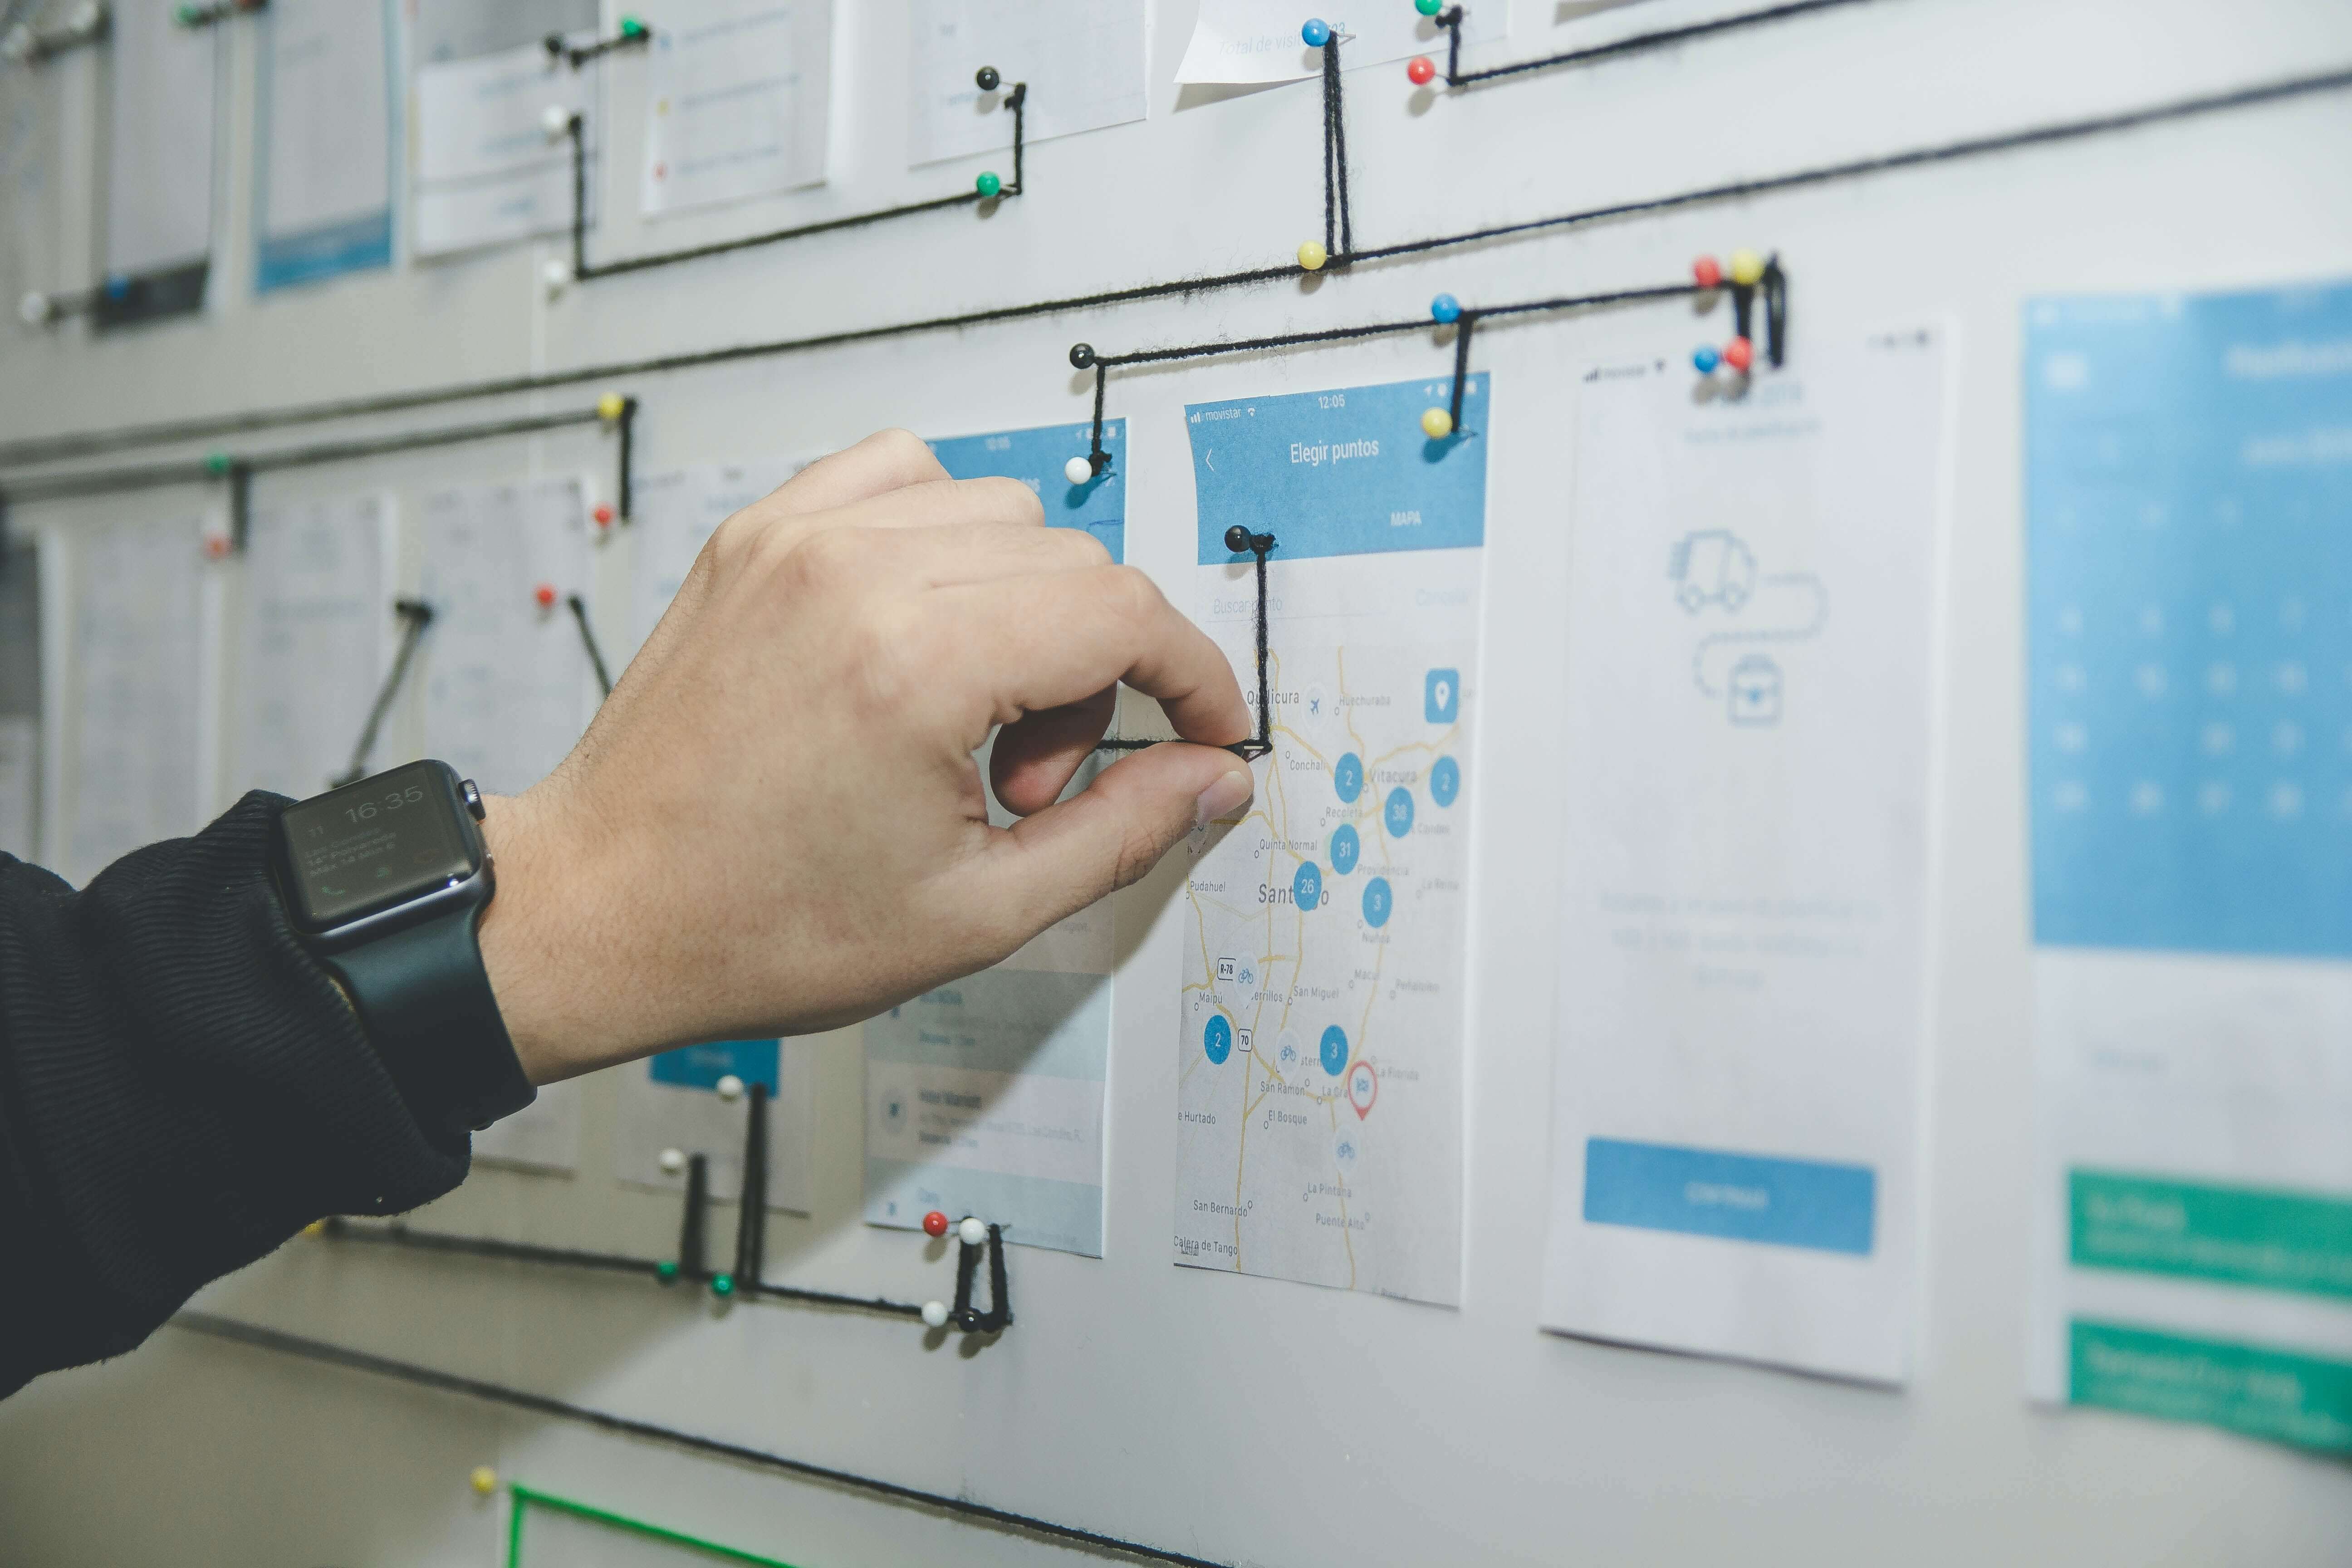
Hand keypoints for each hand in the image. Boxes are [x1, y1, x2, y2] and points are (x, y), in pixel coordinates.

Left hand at [476, 430, 1255, 1082]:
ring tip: (967, 721)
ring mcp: (796, 539)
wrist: (600, 910)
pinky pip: (902, 475)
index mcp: (913, 665)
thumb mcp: (976, 914)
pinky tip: (922, 633)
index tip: (1206, 730)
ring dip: (1025, 606)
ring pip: (1001, 513)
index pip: (1124, 613)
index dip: (1193, 676)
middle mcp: (854, 573)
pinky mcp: (757, 535)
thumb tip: (1211, 774)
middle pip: (1073, 563)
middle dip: (1096, 674)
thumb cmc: (757, 925)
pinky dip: (943, 538)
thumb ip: (1121, 833)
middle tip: (1028, 784)